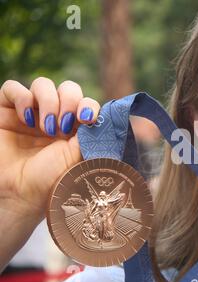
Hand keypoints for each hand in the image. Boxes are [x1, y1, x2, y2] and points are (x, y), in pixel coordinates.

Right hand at [0, 77, 99, 270]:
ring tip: (46, 128)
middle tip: (65, 126)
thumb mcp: (79, 157)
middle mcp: (54, 117)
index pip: (86, 103)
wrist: (19, 196)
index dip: (88, 105)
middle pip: (68, 89)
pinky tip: (27, 119)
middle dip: (70, 101)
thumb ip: (90, 134)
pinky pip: (12, 87)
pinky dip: (22, 97)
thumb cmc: (51, 182)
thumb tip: (102, 116)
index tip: (87, 119)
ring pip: (42, 84)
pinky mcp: (4, 111)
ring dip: (49, 101)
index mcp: (75, 128)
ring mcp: (29, 113)